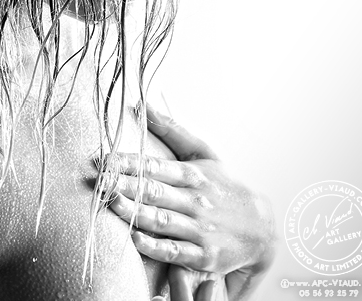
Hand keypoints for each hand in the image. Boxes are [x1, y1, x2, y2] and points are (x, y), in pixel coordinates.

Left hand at [107, 106, 274, 298]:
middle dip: (125, 184)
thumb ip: (174, 131)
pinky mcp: (204, 255)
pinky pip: (176, 251)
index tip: (104, 158)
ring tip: (110, 202)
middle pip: (155, 191)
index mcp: (193, 174)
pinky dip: (155, 246)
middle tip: (99, 179)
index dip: (129, 161)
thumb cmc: (225, 186)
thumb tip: (145, 106)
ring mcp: (200, 228)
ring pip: (162, 219)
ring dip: (135, 212)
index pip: (156, 165)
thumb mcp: (205, 154)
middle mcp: (195, 200)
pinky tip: (134, 238)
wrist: (263, 226)